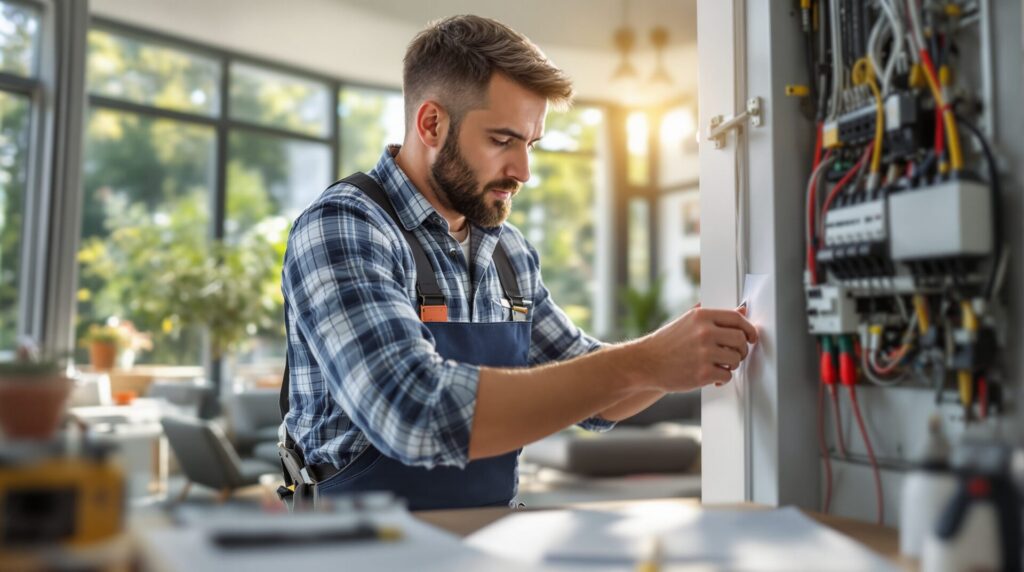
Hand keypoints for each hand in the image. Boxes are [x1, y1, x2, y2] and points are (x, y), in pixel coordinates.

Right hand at [636, 304, 756, 391]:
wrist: (645, 363)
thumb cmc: (665, 343)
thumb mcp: (687, 321)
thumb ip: (714, 316)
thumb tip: (742, 309)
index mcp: (701, 316)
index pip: (737, 318)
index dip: (749, 329)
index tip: (751, 336)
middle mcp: (704, 332)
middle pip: (741, 339)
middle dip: (742, 349)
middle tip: (735, 354)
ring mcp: (704, 353)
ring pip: (736, 359)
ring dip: (732, 364)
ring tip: (720, 365)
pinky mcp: (702, 373)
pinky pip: (727, 375)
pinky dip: (722, 378)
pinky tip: (713, 377)